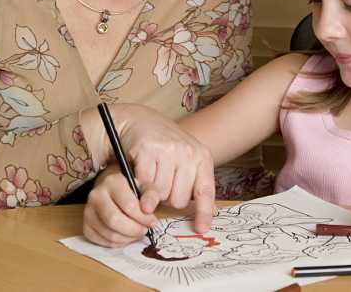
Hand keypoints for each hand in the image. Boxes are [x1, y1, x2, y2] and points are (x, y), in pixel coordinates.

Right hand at [83, 165, 158, 246]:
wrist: (114, 192)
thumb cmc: (132, 190)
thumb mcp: (146, 187)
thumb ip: (151, 196)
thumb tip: (147, 210)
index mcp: (112, 182)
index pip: (128, 205)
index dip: (143, 217)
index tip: (152, 221)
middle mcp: (96, 195)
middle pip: (114, 220)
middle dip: (134, 230)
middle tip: (144, 230)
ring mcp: (88, 211)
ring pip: (108, 233)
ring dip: (127, 238)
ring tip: (137, 233)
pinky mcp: (86, 226)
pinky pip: (102, 242)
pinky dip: (117, 243)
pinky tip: (126, 236)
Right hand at [112, 103, 215, 233]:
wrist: (139, 120)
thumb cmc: (165, 146)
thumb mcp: (186, 161)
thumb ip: (195, 185)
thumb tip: (210, 213)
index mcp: (202, 156)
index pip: (205, 190)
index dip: (203, 212)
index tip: (201, 230)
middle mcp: (188, 152)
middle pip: (178, 199)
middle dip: (168, 198)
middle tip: (162, 183)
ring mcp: (168, 150)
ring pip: (160, 195)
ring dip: (152, 193)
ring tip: (152, 176)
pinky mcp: (147, 150)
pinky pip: (143, 183)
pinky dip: (139, 182)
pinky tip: (141, 171)